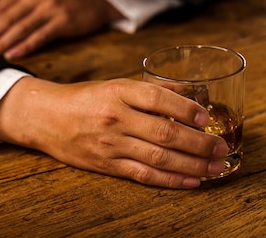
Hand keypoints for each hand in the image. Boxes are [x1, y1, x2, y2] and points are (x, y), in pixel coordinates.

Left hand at [0, 0, 122, 59]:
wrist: (96, 2)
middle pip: (6, 18)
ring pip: (20, 28)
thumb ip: (18, 6)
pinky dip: (25, 46)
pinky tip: (13, 55)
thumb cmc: (64, 2)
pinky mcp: (63, 21)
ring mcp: (50, 7)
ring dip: (2, 43)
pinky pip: (40, 35)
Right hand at [0, 77, 228, 188]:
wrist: (45, 117)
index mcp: (118, 91)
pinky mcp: (107, 165)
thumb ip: (151, 89)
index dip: (185, 109)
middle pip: (164, 133)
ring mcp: (111, 144)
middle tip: (220, 147)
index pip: (158, 99)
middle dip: (198, 143)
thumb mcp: (115, 84)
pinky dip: (171, 180)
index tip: (205, 117)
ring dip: (192, 165)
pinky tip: (191, 181)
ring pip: (159, 158)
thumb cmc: (84, 98)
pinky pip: (144, 175)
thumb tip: (189, 93)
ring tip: (215, 167)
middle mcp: (116, 118)